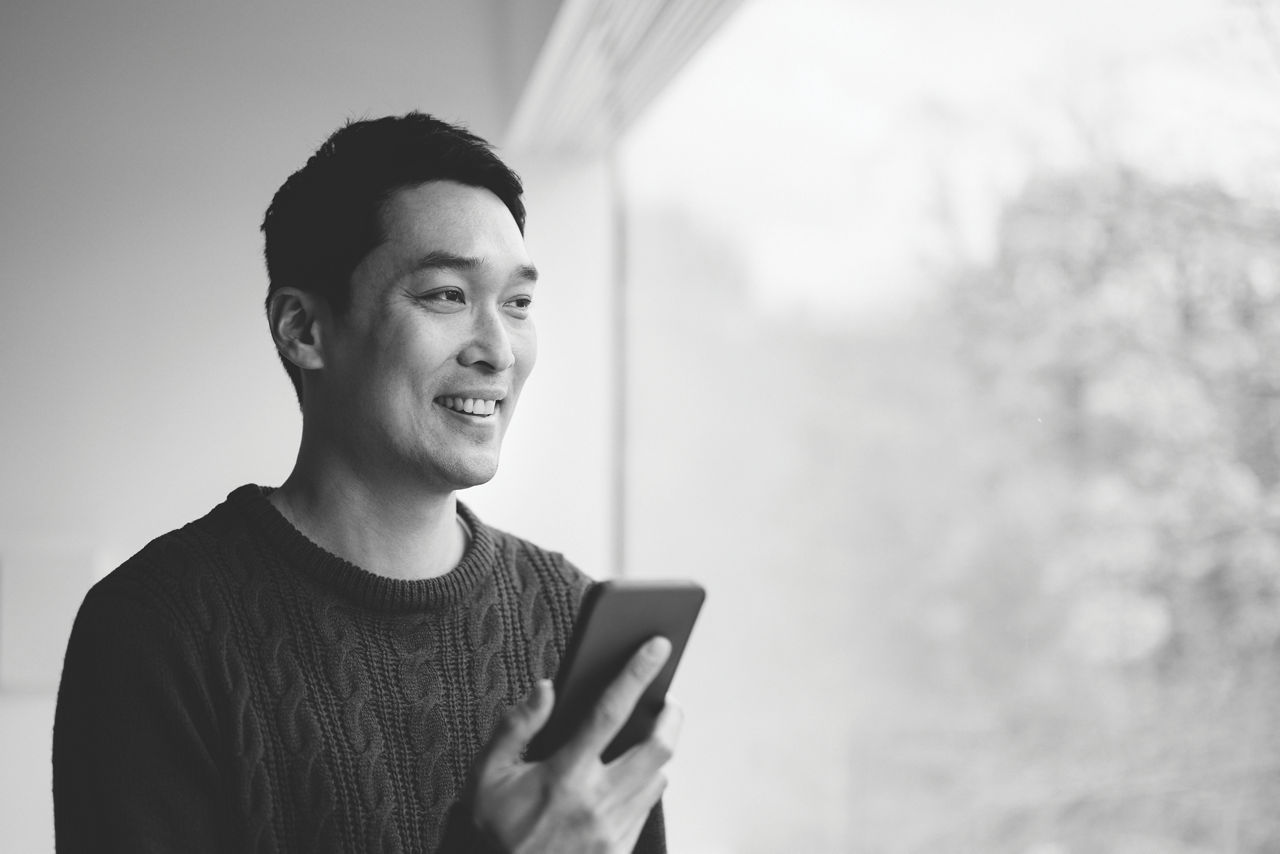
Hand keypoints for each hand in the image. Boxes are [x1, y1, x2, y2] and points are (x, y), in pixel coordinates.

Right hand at [466, 636, 681, 853]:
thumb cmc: (498, 832)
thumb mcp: (488, 776)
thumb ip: (515, 727)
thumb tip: (545, 688)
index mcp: (564, 776)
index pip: (610, 712)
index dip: (637, 674)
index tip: (657, 647)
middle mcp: (597, 802)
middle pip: (657, 748)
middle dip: (671, 717)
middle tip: (668, 702)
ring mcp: (613, 831)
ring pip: (659, 778)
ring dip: (658, 754)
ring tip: (647, 740)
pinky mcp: (621, 851)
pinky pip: (648, 809)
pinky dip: (646, 786)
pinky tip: (630, 779)